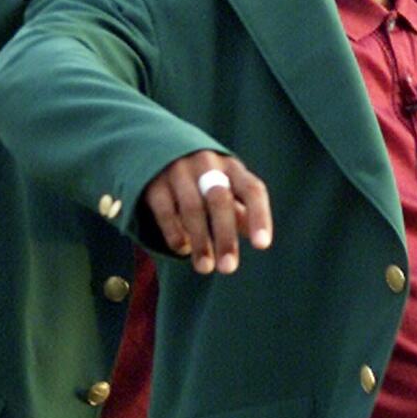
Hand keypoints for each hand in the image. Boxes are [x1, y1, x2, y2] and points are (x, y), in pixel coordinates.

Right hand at [141, 149, 271, 274]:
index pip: (252, 190)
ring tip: (205, 267)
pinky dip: (175, 234)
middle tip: (228, 268)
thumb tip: (256, 236)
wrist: (159, 149)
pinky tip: (183, 250)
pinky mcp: (154, 183)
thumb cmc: (206, 178)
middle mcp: (207, 164)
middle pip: (219, 200)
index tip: (261, 246)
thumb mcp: (227, 187)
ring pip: (192, 208)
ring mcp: (179, 171)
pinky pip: (166, 212)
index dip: (259, 217)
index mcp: (232, 167)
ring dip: (200, 242)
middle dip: (225, 237)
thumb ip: (240, 212)